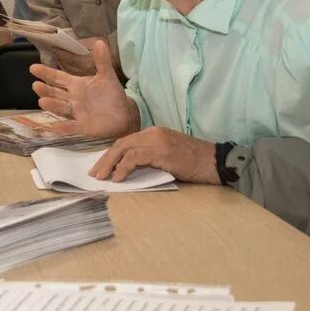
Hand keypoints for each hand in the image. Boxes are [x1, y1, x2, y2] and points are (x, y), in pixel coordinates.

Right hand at [30, 40, 136, 138]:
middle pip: (55, 93)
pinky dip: (64, 127)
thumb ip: (102, 61)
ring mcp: (76, 113)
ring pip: (60, 108)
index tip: (33, 68)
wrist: (124, 114)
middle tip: (36, 85)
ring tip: (42, 101)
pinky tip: (55, 126)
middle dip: (45, 90)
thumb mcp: (107, 76)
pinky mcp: (82, 126)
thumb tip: (100, 41)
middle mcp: (72, 98)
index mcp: (76, 85)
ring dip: (52, 105)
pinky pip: (71, 126)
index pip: (58, 78)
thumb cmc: (112, 94)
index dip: (46, 73)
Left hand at [92, 126, 219, 184]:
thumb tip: (127, 170)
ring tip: (102, 177)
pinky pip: (134, 157)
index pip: (125, 142)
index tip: (100, 167)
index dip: (110, 155)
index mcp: (152, 132)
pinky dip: (123, 167)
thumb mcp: (167, 157)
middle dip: (104, 159)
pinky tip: (118, 178)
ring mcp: (156, 140)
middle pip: (120, 144)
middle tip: (94, 174)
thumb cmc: (193, 163)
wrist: (214, 161)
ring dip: (110, 164)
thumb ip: (149, 158)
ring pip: (124, 148)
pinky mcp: (160, 150)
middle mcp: (152, 133)